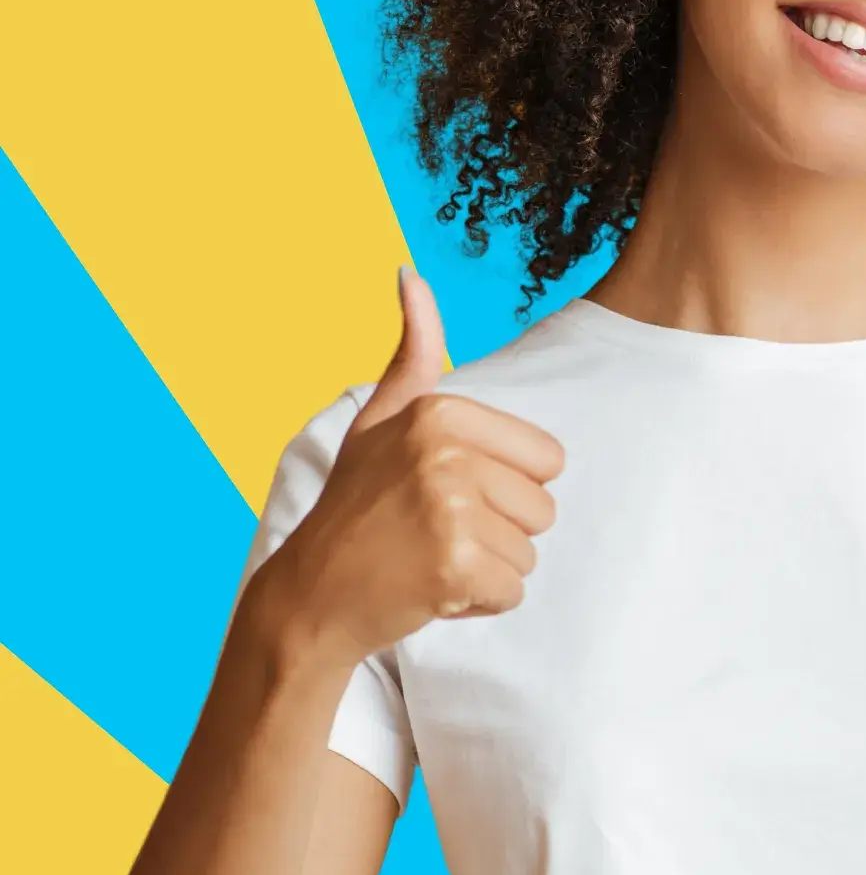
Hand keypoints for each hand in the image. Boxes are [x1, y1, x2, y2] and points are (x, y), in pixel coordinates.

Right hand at [270, 266, 566, 671]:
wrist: (310, 596)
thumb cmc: (355, 505)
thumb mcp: (380, 419)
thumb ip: (412, 351)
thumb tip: (411, 272)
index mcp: (441, 412)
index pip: (547, 460)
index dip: (506, 486)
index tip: (446, 493)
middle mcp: (447, 452)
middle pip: (543, 508)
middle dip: (499, 531)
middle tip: (434, 532)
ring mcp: (450, 509)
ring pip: (530, 553)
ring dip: (489, 568)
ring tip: (429, 558)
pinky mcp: (455, 566)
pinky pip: (514, 591)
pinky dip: (479, 602)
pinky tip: (430, 589)